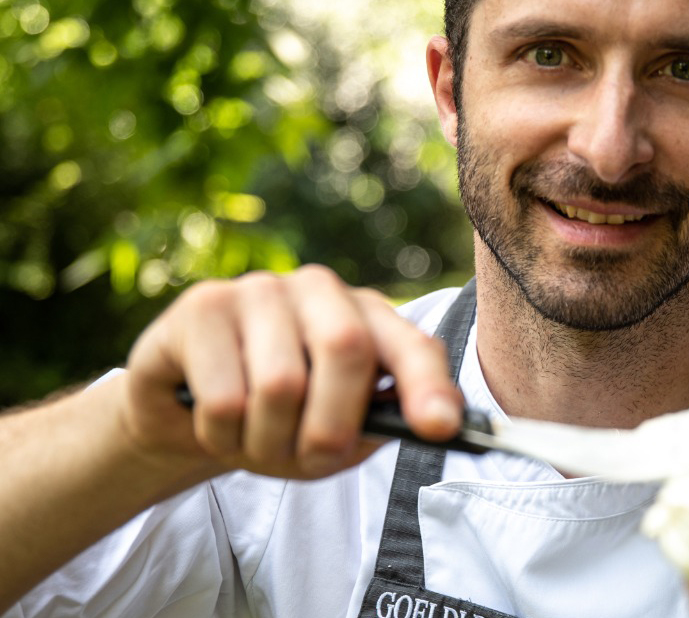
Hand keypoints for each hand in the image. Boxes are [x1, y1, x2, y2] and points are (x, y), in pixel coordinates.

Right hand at [120, 265, 462, 478]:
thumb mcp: (335, 435)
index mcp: (368, 318)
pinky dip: (220, 435)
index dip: (428, 385)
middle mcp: (321, 290)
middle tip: (310, 459)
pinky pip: (224, 396)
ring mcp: (261, 289)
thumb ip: (378, 425)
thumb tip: (434, 425)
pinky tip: (214, 424)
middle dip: (331, 425)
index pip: (411, 346)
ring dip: (265, 443)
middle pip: (346, 348)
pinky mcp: (204, 305)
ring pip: (280, 383)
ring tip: (253, 443)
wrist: (186, 412)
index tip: (441, 428)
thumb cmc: (279, 421)